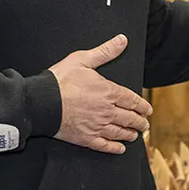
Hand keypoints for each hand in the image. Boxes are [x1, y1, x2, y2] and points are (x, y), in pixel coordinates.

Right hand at [50, 35, 151, 154]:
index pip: (132, 100)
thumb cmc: (60, 80)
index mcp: (108, 92)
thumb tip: (122, 40)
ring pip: (120, 133)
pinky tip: (120, 148)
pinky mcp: (86, 138)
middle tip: (144, 124)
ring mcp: (97, 126)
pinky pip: (105, 146)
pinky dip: (115, 148)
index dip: (142, 106)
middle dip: (139, 122)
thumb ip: (105, 51)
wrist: (41, 102)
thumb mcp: (82, 60)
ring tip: (135, 135)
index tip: (148, 110)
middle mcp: (107, 111)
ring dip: (130, 134)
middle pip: (129, 118)